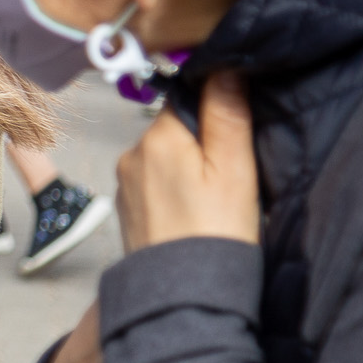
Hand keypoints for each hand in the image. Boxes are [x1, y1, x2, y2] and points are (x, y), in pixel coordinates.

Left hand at [114, 70, 258, 252]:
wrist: (182, 296)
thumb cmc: (216, 233)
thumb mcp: (234, 170)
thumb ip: (227, 115)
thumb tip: (223, 66)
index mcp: (158, 137)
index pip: (188, 99)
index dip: (217, 110)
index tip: (238, 133)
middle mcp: (132, 154)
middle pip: (176, 129)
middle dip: (203, 143)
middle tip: (230, 176)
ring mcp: (125, 182)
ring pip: (166, 157)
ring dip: (189, 168)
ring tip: (214, 200)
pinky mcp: (127, 208)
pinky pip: (156, 184)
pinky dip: (176, 190)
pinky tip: (196, 212)